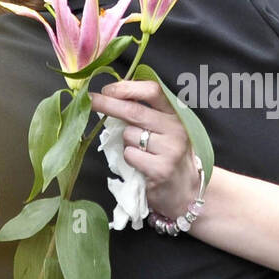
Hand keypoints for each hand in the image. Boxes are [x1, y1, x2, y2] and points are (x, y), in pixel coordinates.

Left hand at [90, 80, 200, 218]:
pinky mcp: (161, 169)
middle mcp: (176, 128)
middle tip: (91, 100)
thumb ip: (146, 114)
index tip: (108, 89)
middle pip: (135, 111)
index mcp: (177, 114)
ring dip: (125, 141)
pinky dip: (129, 158)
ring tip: (140, 151)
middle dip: (108, 104)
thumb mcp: (166, 129)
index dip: (127, 88)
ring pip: (129, 135)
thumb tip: (111, 98)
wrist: (187, 190)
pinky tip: (141, 164)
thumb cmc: (169, 156)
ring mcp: (170, 149)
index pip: (153, 91)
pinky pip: (130, 155)